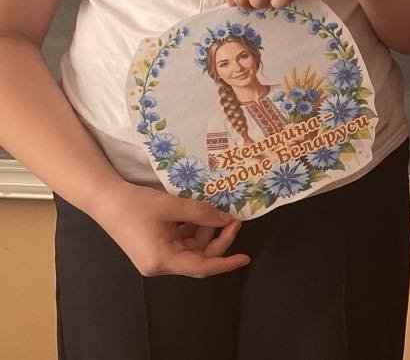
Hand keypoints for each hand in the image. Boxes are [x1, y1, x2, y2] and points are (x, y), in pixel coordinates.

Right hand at [95, 182, 249, 278]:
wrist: (106, 200)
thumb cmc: (136, 204)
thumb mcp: (174, 206)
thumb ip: (203, 214)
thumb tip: (227, 219)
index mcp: (162, 261)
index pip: (201, 267)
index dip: (226, 263)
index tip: (245, 257)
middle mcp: (160, 265)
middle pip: (199, 257)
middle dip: (217, 238)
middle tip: (233, 218)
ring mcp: (157, 257)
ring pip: (192, 249)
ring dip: (205, 231)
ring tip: (212, 210)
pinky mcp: (155, 248)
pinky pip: (182, 242)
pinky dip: (192, 229)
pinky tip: (196, 214)